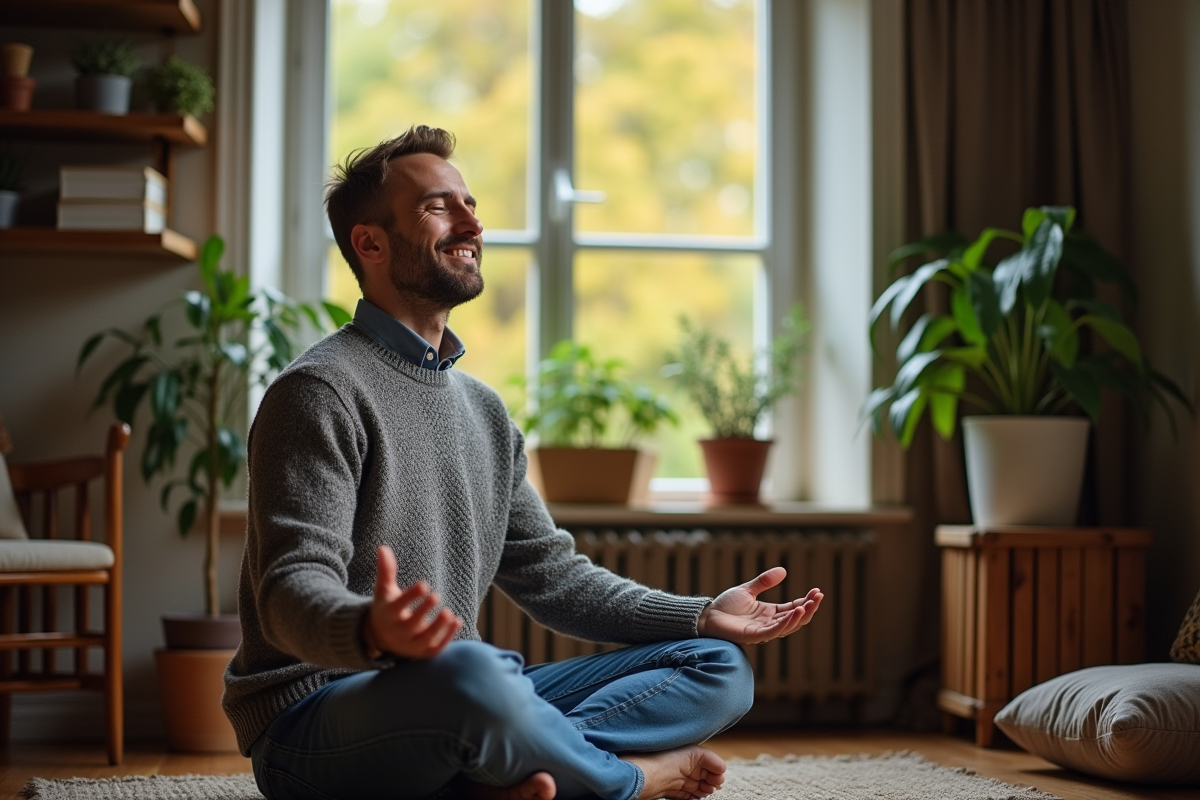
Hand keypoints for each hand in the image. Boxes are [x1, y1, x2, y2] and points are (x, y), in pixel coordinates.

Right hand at [364, 545, 461, 658]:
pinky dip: (446, 638)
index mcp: (388, 615)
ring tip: (449, 613)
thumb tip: (383, 547)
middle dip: (424, 611)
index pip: (398, 607)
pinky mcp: (421, 653)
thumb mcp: (384, 589)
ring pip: (424, 640)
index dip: (411, 596)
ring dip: (438, 628)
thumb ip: (385, 570)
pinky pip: (434, 648)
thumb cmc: (387, 607)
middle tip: (436, 596)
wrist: (380, 637)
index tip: (424, 585)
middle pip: (411, 625)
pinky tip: (457, 621)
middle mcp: (398, 632)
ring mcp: (410, 645)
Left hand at [696, 567, 822, 644]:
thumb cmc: (725, 606)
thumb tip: (783, 571)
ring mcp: (763, 631)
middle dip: (809, 608)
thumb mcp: (747, 590)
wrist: (707, 616)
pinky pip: (774, 631)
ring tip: (810, 604)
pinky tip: (796, 612)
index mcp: (770, 613)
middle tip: (819, 597)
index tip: (817, 592)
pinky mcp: (754, 635)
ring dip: (801, 616)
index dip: (806, 601)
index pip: (793, 608)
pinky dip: (786, 623)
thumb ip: (764, 582)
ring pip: (788, 626)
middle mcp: (769, 623)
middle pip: (795, 618)